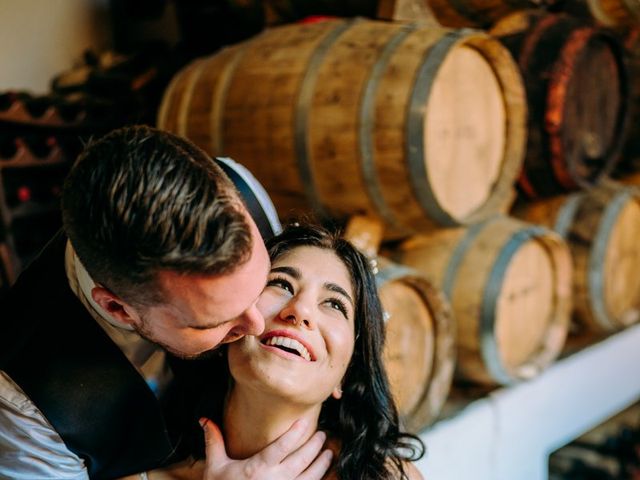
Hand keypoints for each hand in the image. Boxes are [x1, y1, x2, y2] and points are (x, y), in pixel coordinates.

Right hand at [200, 418, 332, 479]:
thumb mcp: (215, 468)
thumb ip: (214, 442)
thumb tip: (205, 420)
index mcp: (257, 468)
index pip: (282, 446)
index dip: (296, 432)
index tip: (305, 421)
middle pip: (302, 459)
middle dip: (315, 445)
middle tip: (322, 434)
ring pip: (311, 477)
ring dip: (322, 464)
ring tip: (328, 453)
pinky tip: (323, 474)